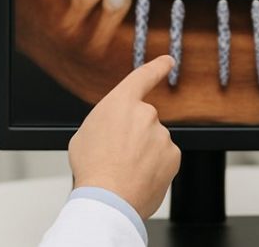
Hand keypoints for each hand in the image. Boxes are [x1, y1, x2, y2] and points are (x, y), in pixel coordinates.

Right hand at [69, 55, 181, 219]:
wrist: (108, 198)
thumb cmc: (92, 168)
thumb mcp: (85, 134)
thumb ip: (106, 122)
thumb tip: (116, 129)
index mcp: (121, 102)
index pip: (143, 77)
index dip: (157, 67)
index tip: (168, 61)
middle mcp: (146, 113)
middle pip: (143, 121)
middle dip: (134, 136)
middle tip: (116, 156)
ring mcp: (162, 134)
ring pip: (154, 142)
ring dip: (143, 153)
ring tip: (124, 171)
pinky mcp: (173, 155)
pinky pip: (164, 158)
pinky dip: (154, 167)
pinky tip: (138, 177)